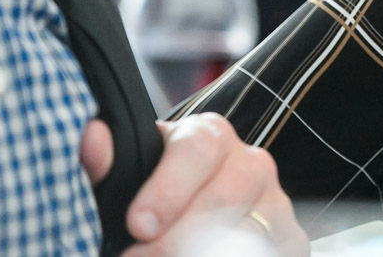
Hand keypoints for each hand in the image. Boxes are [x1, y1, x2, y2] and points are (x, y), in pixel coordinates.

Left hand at [81, 114, 308, 255]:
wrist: (183, 223)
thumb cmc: (148, 204)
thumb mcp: (124, 184)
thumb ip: (105, 165)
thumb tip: (91, 138)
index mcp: (208, 138)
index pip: (200, 148)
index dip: (168, 188)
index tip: (137, 225)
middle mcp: (250, 165)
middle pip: (228, 196)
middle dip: (179, 236)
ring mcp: (275, 204)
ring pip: (250, 233)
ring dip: (202, 250)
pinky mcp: (291, 239)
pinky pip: (270, 248)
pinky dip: (234, 255)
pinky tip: (198, 256)